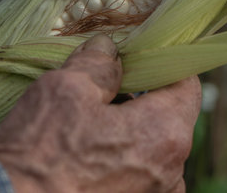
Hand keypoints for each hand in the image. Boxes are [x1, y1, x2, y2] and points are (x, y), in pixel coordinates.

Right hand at [0, 35, 201, 192]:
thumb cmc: (38, 155)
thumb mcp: (66, 90)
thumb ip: (99, 62)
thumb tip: (109, 49)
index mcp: (164, 131)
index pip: (187, 84)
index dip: (166, 65)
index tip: (145, 58)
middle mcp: (172, 167)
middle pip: (173, 113)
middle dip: (147, 94)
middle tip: (113, 84)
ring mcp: (159, 191)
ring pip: (158, 141)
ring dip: (136, 125)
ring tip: (98, 120)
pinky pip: (147, 168)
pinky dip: (131, 152)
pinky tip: (98, 150)